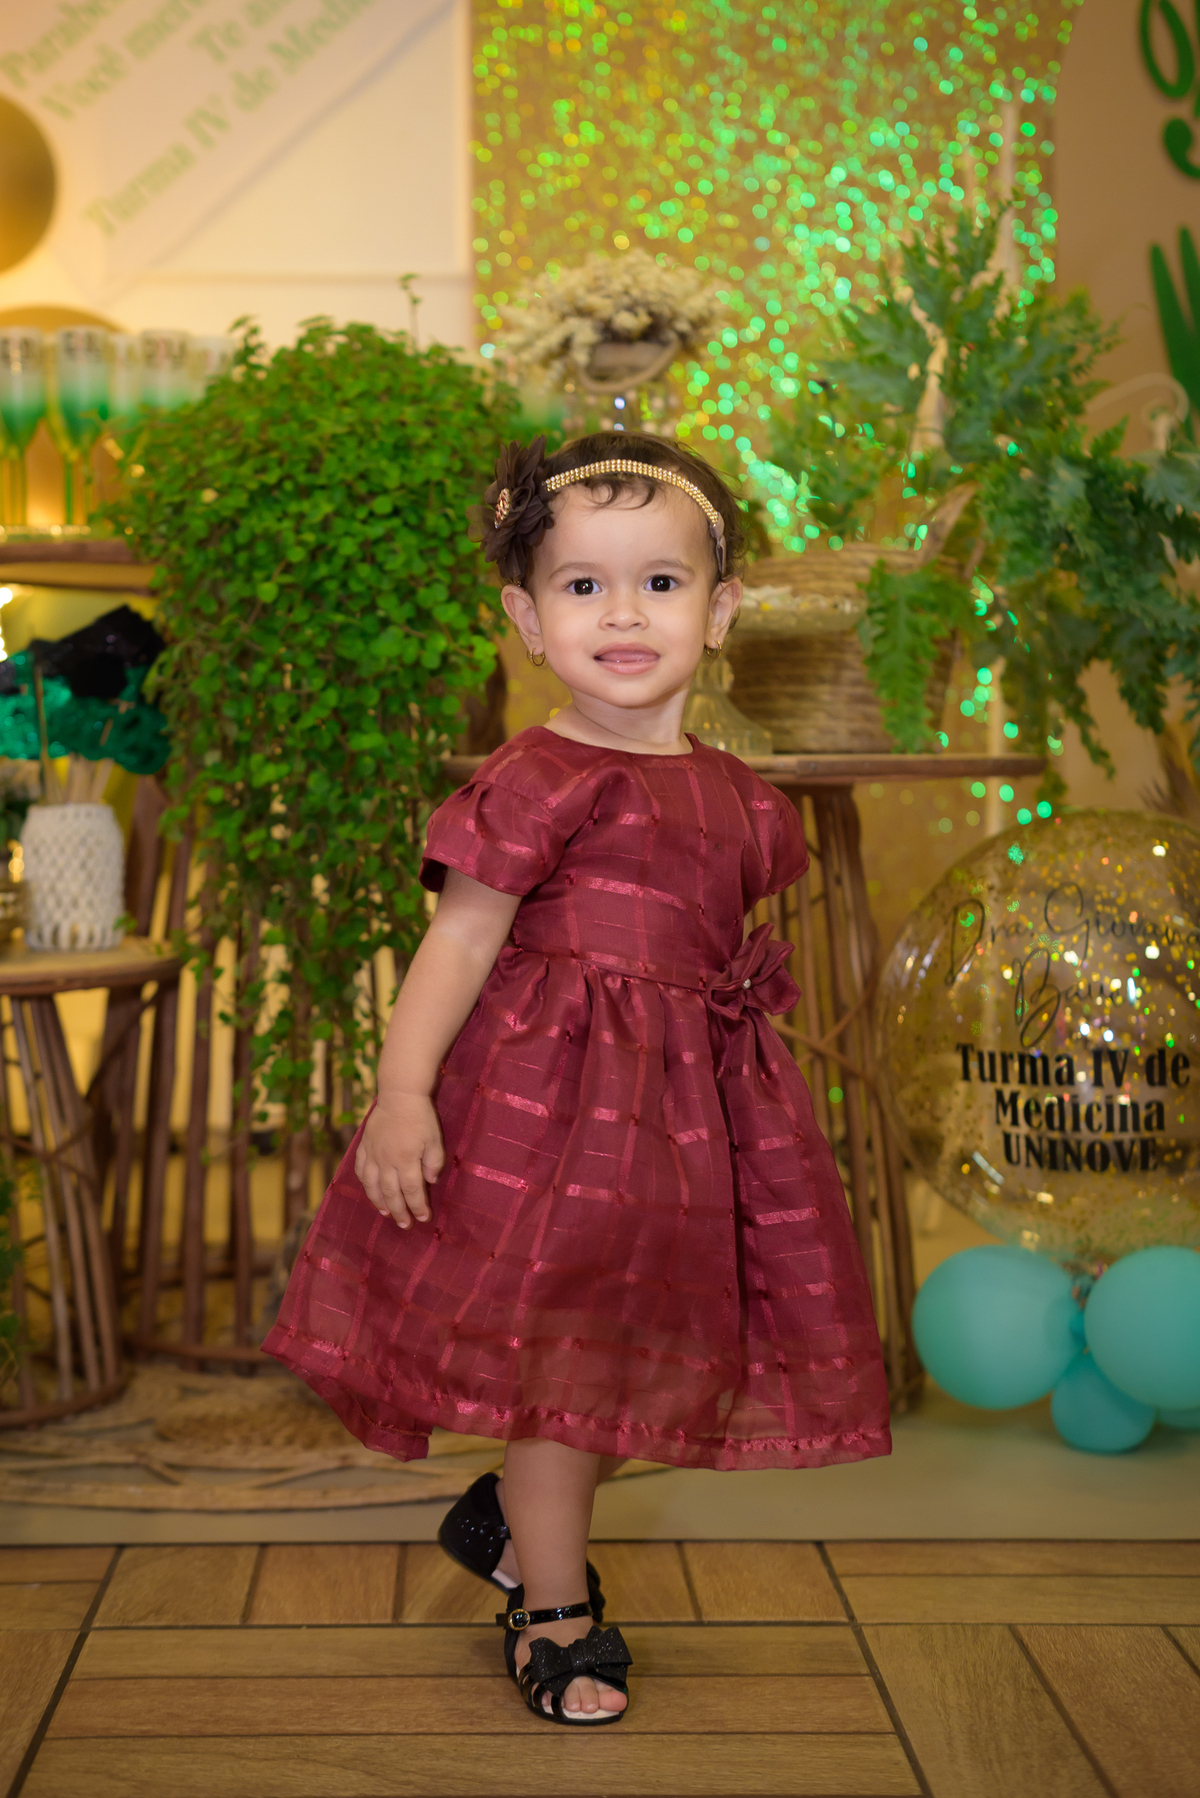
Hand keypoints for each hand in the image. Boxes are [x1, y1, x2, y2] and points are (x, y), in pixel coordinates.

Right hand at [355, 1093, 443, 1228]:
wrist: (399, 1094)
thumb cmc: (421, 1117)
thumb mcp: (435, 1140)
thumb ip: (433, 1162)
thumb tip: (430, 1182)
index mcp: (406, 1160)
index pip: (412, 1191)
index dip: (418, 1207)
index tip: (423, 1218)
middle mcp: (387, 1161)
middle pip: (392, 1193)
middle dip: (399, 1212)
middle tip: (405, 1225)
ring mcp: (373, 1154)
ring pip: (372, 1185)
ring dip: (379, 1202)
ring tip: (386, 1214)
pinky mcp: (364, 1146)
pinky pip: (360, 1169)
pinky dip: (364, 1182)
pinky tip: (369, 1190)